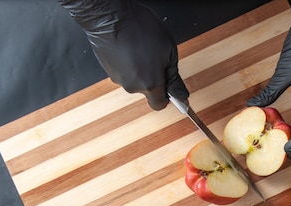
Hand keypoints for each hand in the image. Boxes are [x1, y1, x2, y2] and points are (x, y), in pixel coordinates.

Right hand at [58, 0, 188, 109]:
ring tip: (141, 47)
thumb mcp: (169, 51)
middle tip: (156, 56)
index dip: (167, 95)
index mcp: (150, 85)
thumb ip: (174, 77)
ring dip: (140, 68)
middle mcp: (132, 87)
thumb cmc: (139, 28)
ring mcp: (118, 79)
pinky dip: (128, 62)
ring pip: (135, 79)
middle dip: (154, 76)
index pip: (159, 104)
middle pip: (148, 90)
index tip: (171, 86)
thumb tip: (181, 95)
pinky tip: (130, 46)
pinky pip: (124, 71)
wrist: (109, 16)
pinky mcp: (108, 70)